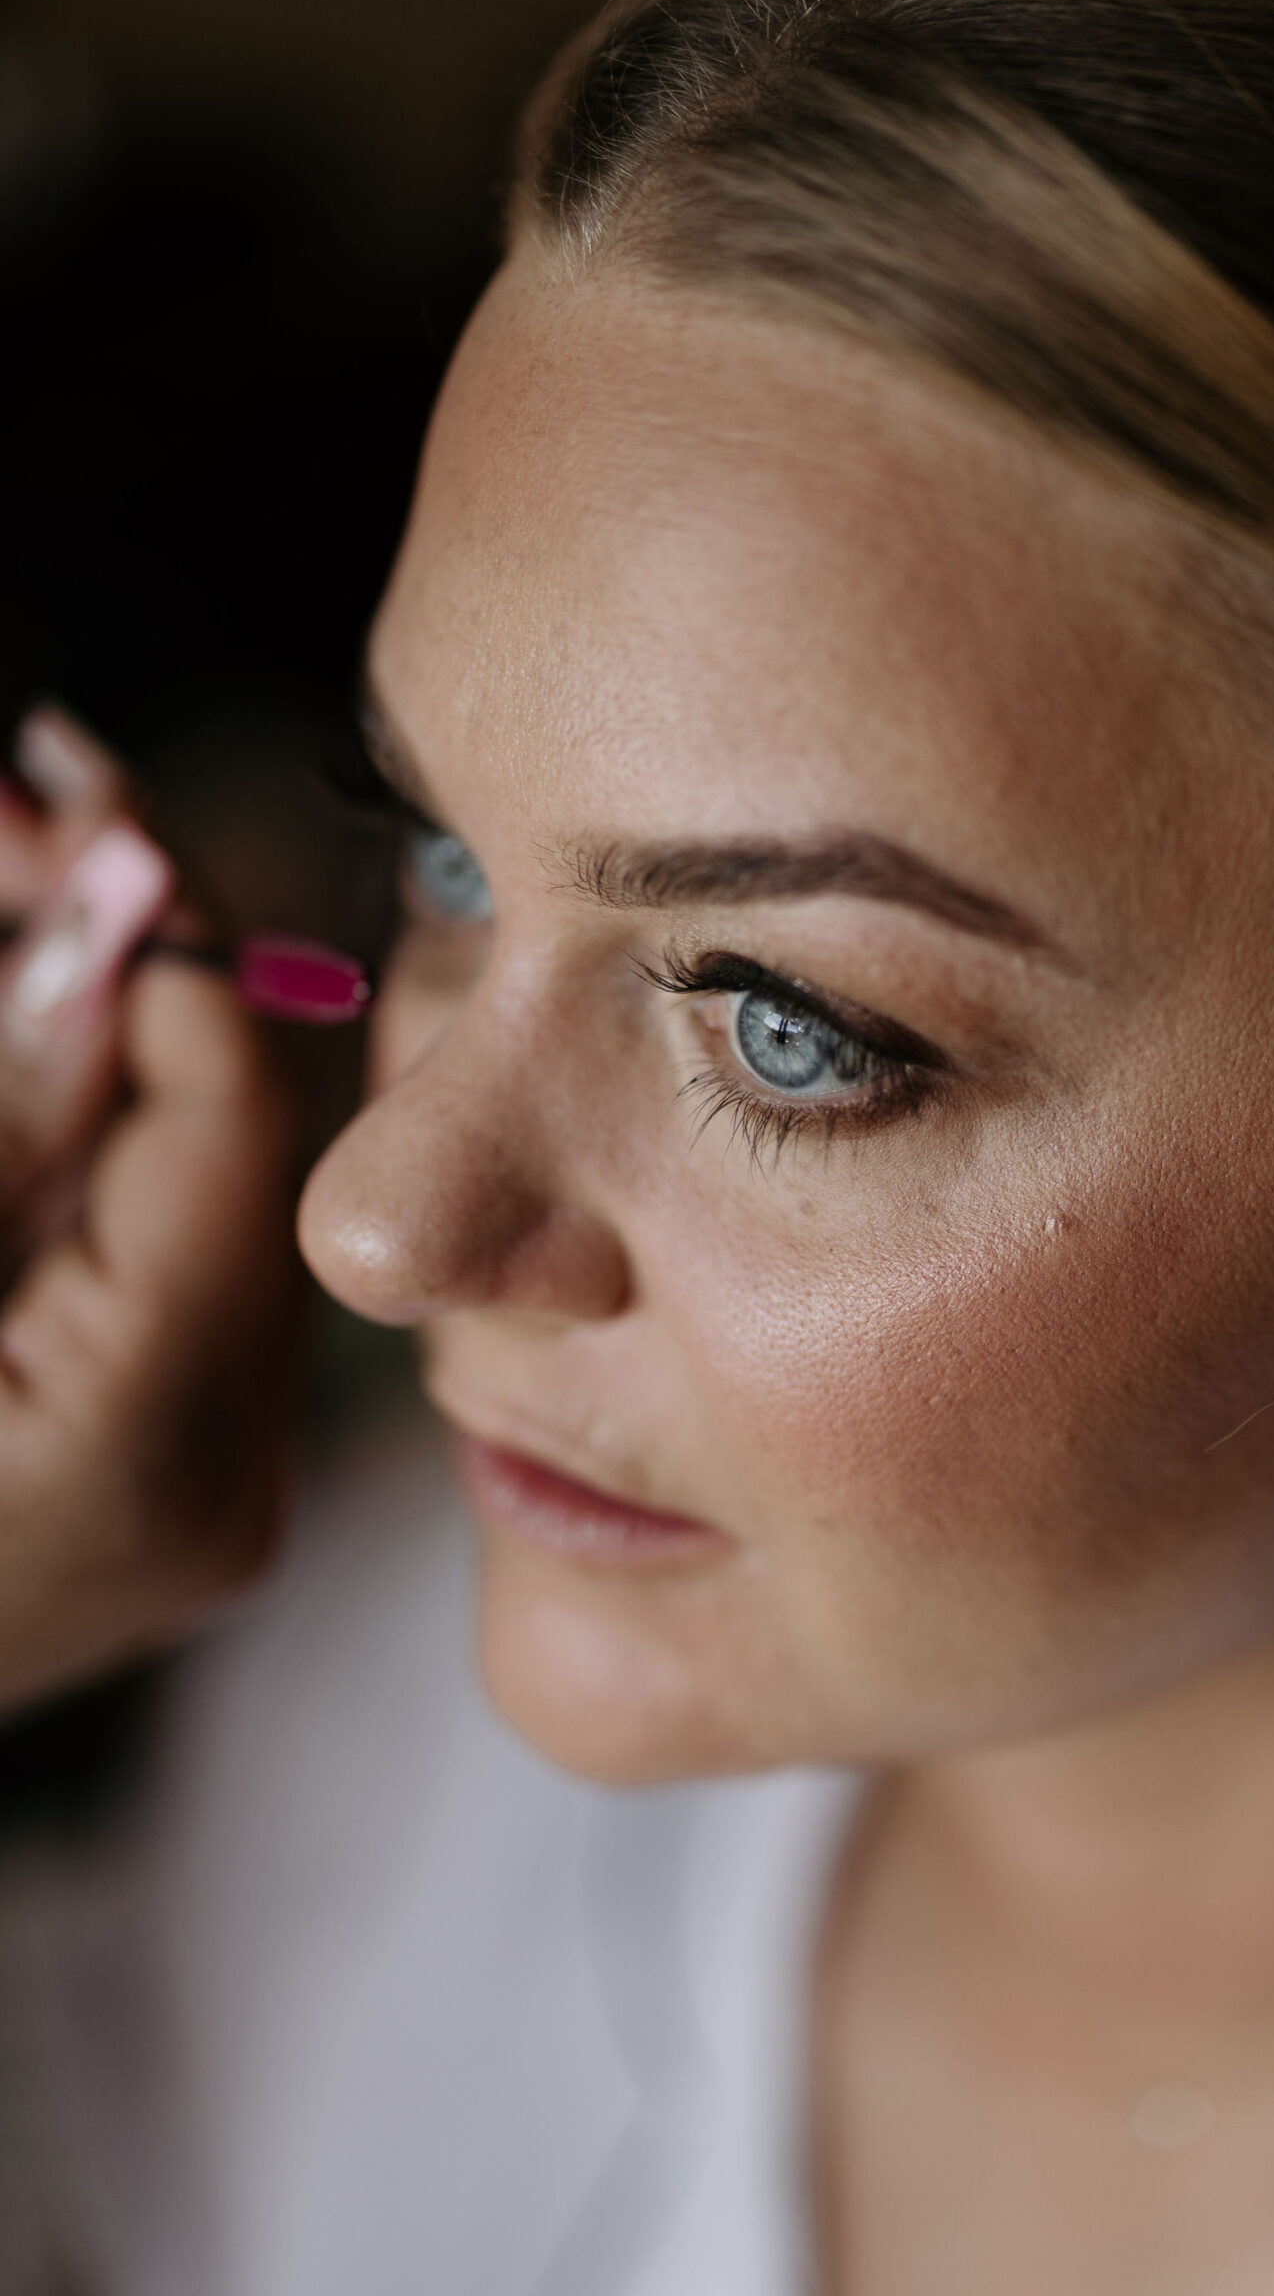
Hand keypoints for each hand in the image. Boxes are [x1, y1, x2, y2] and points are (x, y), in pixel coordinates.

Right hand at [0, 707, 303, 1712]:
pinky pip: (159, 1265)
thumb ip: (19, 1085)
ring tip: (16, 871)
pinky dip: (91, 1154)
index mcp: (145, 1445)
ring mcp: (204, 1506)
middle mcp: (220, 1490)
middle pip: (223, 1143)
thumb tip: (124, 881)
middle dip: (119, 959)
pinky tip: (39, 1042)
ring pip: (195, 1191)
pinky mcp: (165, 1491)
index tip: (71, 799)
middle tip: (34, 790)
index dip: (160, 942)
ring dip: (99, 1041)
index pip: (231, 1124)